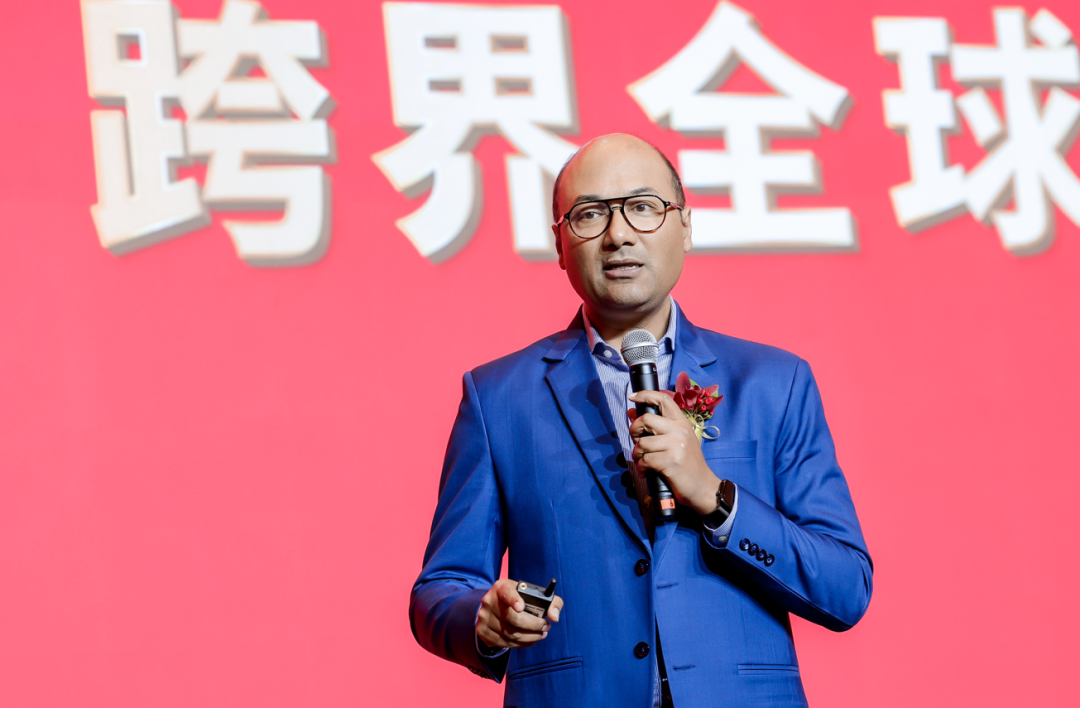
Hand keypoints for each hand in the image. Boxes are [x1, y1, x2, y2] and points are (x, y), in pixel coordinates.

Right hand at [476, 578, 563, 649]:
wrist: (494, 606)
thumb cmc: (519, 598)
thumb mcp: (532, 593)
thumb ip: (550, 601)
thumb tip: (554, 616)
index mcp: (501, 588)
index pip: (506, 592)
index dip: (514, 599)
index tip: (521, 607)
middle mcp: (489, 601)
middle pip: (513, 618)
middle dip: (534, 625)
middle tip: (546, 627)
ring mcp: (484, 618)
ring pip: (511, 634)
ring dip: (530, 637)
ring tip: (541, 634)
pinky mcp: (483, 632)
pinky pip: (505, 643)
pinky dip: (521, 644)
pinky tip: (530, 640)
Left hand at [628, 390, 719, 514]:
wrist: (703, 486)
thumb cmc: (687, 464)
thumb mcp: (676, 441)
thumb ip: (656, 428)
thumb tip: (632, 413)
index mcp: (682, 423)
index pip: (663, 400)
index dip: (645, 395)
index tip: (632, 397)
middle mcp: (679, 430)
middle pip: (646, 419)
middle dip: (634, 430)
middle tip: (637, 441)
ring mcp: (676, 445)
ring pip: (642, 443)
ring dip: (637, 454)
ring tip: (643, 461)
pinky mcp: (670, 461)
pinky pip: (645, 460)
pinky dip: (642, 467)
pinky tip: (647, 471)